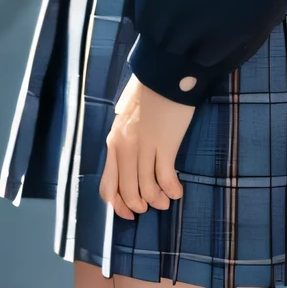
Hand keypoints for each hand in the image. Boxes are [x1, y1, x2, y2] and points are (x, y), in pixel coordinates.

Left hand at [99, 73, 194, 218]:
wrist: (164, 75)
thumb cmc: (147, 93)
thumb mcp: (125, 117)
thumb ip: (123, 138)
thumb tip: (127, 158)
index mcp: (113, 142)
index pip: (108, 185)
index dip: (118, 205)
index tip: (129, 212)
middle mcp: (124, 148)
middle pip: (127, 191)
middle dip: (139, 205)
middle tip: (151, 206)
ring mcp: (144, 147)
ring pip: (146, 188)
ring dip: (157, 200)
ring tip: (166, 200)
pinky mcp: (165, 145)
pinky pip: (165, 177)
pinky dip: (171, 189)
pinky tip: (177, 191)